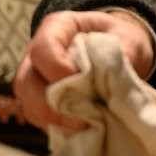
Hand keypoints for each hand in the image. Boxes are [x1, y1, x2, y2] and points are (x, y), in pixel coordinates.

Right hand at [12, 10, 155, 131]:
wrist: (123, 50)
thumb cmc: (122, 40)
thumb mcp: (128, 39)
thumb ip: (118, 56)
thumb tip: (111, 79)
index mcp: (58, 27)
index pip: (43, 47)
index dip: (57, 67)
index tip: (80, 79)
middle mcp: (39, 53)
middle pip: (26, 81)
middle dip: (50, 102)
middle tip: (80, 115)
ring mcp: (37, 78)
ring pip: (28, 103)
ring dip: (53, 117)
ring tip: (83, 123)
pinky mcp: (42, 101)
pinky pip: (39, 118)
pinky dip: (57, 125)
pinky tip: (80, 127)